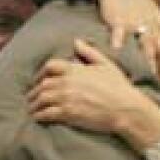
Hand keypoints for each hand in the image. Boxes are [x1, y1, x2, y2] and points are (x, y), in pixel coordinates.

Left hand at [28, 39, 155, 136]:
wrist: (126, 109)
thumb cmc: (120, 88)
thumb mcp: (107, 65)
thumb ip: (90, 52)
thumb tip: (76, 41)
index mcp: (76, 69)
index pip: (50, 66)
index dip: (41, 73)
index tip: (39, 80)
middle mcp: (68, 82)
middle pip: (43, 84)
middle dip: (35, 92)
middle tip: (32, 98)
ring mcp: (67, 98)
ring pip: (42, 99)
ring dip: (35, 104)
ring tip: (32, 109)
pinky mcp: (68, 113)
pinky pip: (46, 113)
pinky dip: (39, 115)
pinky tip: (38, 118)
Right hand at [99, 0, 159, 84]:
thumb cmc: (137, 1)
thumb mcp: (153, 16)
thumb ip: (158, 35)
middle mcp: (153, 26)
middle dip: (159, 72)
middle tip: (156, 90)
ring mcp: (137, 23)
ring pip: (144, 47)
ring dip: (145, 65)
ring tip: (140, 83)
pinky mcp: (119, 20)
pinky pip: (120, 36)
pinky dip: (121, 49)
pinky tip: (118, 62)